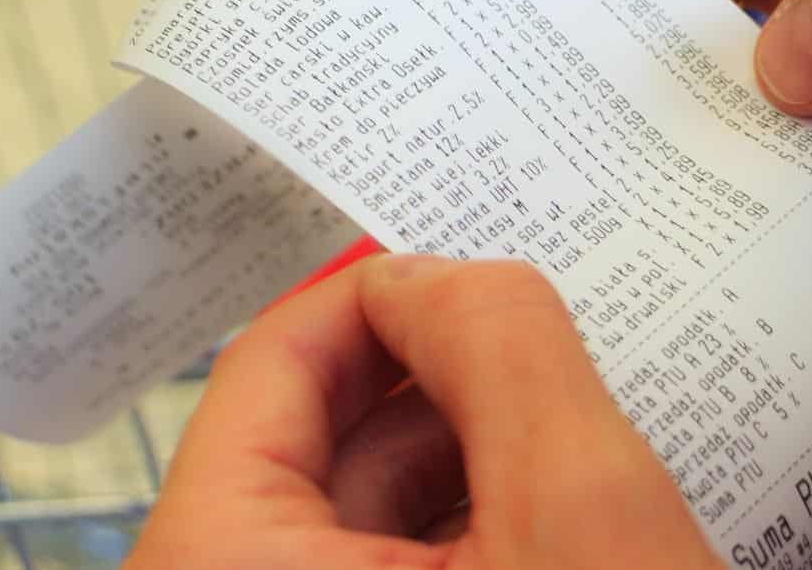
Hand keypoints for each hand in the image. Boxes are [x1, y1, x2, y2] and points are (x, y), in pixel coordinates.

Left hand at [125, 255, 721, 568]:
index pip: (271, 362)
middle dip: (452, 375)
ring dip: (484, 453)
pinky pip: (416, 561)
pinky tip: (580, 514)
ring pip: (384, 507)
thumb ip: (502, 348)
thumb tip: (444, 274)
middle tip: (555, 332)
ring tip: (590, 426)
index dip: (385, 293)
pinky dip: (491, 526)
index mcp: (221, 565)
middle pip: (330, 433)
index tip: (483, 270)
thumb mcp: (576, 517)